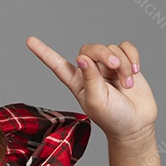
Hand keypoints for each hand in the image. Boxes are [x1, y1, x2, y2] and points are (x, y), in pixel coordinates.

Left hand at [26, 37, 156, 143]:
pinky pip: (126, 47)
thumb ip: (90, 79)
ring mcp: (107, 67)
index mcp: (76, 82)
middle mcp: (90, 71)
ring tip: (127, 84)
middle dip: (104, 54)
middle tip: (114, 66)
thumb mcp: (97, 101)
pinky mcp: (125, 63)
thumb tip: (81, 58)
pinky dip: (132, 56)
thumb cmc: (113, 118)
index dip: (44, 52)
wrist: (136, 125)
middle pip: (91, 49)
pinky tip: (135, 70)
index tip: (29, 40)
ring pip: (111, 48)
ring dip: (122, 64)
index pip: (57, 64)